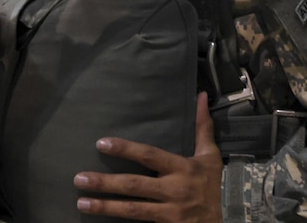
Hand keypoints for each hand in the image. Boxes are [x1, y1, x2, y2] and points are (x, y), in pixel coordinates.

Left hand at [73, 93, 222, 221]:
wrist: (228, 219)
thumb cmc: (212, 184)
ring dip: (105, 207)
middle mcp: (174, 191)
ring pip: (132, 210)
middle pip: (134, 186)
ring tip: (81, 203)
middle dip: (105, 183)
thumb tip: (201, 95)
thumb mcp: (210, 155)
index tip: (101, 143)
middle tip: (79, 179)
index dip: (125, 150)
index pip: (149, 155)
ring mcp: (169, 213)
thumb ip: (202, 126)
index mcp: (182, 168)